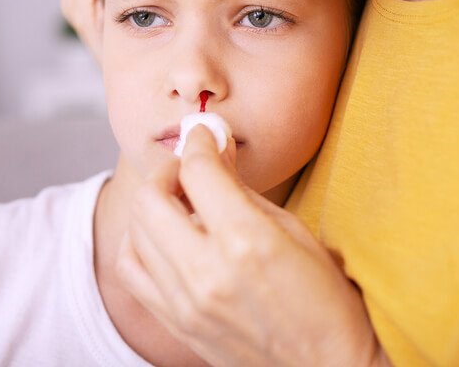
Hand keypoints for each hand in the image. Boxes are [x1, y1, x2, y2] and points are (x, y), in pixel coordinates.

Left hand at [117, 126, 389, 366]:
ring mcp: (186, 303)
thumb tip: (216, 151)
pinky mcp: (177, 323)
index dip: (200, 142)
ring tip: (178, 201)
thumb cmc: (326, 301)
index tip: (204, 135)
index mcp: (247, 242)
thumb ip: (244, 191)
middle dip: (168, 170)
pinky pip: (131, 270)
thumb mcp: (295, 232)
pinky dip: (139, 242)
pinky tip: (164, 237)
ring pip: (135, 231)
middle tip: (189, 168)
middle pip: (152, 198)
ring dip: (153, 204)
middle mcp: (208, 272)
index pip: (198, 172)